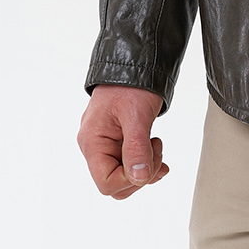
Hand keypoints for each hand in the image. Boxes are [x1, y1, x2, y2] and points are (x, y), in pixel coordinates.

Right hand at [77, 84, 167, 199]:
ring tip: (156, 144)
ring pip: (124, 176)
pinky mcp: (116, 142)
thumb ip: (136, 148)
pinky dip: (145, 162)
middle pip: (115, 183)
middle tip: (155, 151)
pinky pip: (128, 163)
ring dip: (145, 167)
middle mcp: (95, 147)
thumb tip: (140, 178)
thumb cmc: (130, 85)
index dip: (130, 180)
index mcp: (92, 142)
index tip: (147, 163)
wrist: (133, 65)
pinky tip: (155, 150)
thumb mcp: (136, 115)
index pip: (106, 182)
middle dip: (140, 174)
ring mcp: (105, 145)